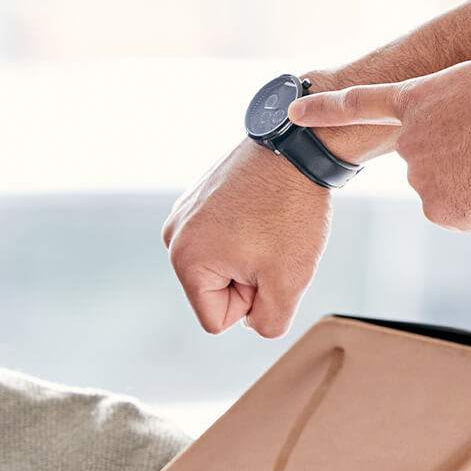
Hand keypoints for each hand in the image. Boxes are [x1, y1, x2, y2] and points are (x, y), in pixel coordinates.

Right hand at [162, 139, 332, 337]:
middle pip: (214, 291)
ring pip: (220, 264)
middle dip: (247, 277)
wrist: (297, 147)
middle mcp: (172, 236)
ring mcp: (183, 213)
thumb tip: (251, 322)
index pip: (216, 320)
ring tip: (267, 224)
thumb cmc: (291, 212)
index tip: (266, 265)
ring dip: (248, 254)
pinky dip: (244, 231)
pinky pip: (222, 237)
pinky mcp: (198, 197)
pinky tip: (261, 209)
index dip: (251, 302)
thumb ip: (267, 324)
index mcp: (184, 261)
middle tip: (270, 243)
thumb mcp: (289, 284)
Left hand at [288, 56, 470, 231]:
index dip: (325, 108)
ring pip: (445, 187)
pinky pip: (460, 213)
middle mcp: (409, 142)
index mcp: (417, 101)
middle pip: (425, 158)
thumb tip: (460, 124)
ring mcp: (420, 179)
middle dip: (454, 157)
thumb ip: (457, 100)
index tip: (294, 110)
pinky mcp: (438, 211)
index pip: (360, 104)